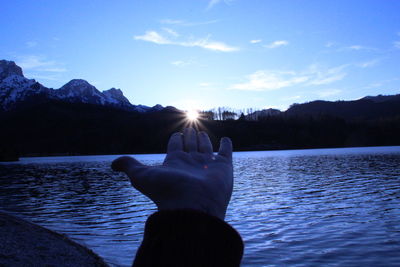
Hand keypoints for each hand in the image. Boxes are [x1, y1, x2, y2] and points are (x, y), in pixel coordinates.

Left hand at [111, 128, 232, 219]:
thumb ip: (129, 166)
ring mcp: (208, 165)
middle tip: (189, 127)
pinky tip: (226, 140)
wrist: (193, 206)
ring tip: (201, 132)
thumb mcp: (141, 176)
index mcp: (175, 163)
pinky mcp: (224, 168)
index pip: (175, 147)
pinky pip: (226, 153)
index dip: (176, 139)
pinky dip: (226, 146)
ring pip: (205, 147)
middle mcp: (191, 164)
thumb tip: (111, 164)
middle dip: (189, 137)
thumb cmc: (167, 191)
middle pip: (190, 145)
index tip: (176, 134)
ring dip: (203, 139)